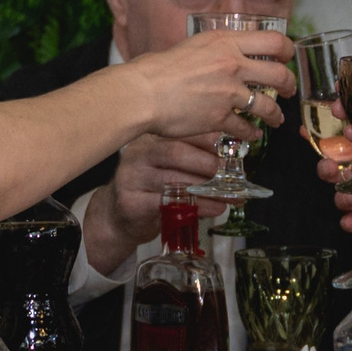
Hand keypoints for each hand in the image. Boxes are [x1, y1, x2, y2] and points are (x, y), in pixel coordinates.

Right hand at [87, 133, 224, 271]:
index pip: (181, 133)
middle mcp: (138, 154)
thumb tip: (231, 160)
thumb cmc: (150, 190)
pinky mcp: (132, 203)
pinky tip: (215, 208)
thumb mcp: (168, 168)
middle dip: (209, 164)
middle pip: (176, 152)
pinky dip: (197, 207)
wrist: (117, 218)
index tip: (233, 153)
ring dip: (208, 190)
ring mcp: (132, 178)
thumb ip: (192, 160)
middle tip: (234, 177)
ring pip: (174, 180)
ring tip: (230, 196)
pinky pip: (168, 204)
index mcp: (150, 140)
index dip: (210, 141)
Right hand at [119, 29, 293, 141]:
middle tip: (288, 90)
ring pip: (268, 105)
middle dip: (289, 84)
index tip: (287, 57)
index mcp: (226, 42)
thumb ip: (214, 50)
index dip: (287, 50)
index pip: (274, 40)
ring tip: (277, 119)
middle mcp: (232, 64)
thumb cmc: (158, 69)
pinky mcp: (220, 117)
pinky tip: (253, 135)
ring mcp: (228, 92)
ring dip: (276, 114)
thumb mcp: (192, 46)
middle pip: (279, 73)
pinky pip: (246, 127)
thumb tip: (223, 54)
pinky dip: (252, 133)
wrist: (142, 92)